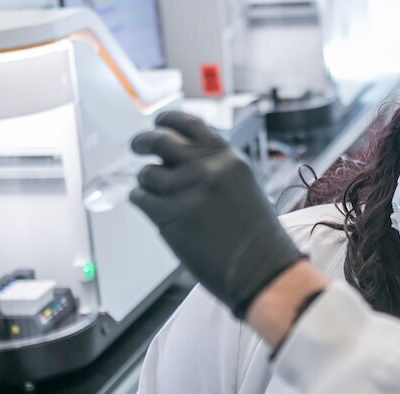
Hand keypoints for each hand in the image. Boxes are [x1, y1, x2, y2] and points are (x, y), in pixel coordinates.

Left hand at [130, 112, 304, 317]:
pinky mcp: (170, 215)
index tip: (158, 122)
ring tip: (153, 193)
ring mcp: (187, 191)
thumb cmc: (257, 235)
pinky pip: (141, 198)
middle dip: (142, 142)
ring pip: (147, 173)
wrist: (262, 267)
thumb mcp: (243, 185)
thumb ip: (215, 167)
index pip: (189, 125)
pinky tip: (151, 209)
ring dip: (146, 182)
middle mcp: (206, 168)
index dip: (168, 120)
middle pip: (159, 141)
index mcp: (227, 158)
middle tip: (137, 146)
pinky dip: (141, 201)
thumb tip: (182, 158)